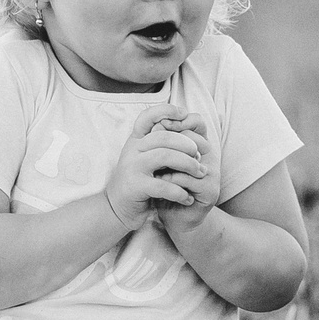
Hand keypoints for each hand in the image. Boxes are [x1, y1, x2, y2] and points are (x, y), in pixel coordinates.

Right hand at [103, 107, 206, 228]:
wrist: (118, 209)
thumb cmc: (140, 182)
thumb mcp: (148, 160)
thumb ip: (163, 147)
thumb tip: (194, 139)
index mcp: (136, 140)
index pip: (148, 116)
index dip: (166, 110)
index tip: (184, 114)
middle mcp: (132, 150)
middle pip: (164, 136)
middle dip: (187, 144)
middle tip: (200, 156)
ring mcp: (132, 167)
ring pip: (165, 156)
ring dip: (188, 164)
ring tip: (200, 173)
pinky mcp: (135, 186)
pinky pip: (163, 185)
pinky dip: (180, 192)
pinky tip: (187, 198)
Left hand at [154, 109, 222, 233]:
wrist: (174, 217)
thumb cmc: (166, 187)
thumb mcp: (162, 162)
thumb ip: (162, 144)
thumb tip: (156, 125)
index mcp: (200, 146)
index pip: (197, 122)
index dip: (180, 120)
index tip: (158, 125)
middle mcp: (210, 157)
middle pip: (193, 138)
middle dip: (170, 143)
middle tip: (152, 150)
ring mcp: (213, 174)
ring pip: (190, 159)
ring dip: (168, 165)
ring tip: (155, 172)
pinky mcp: (211, 191)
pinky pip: (189, 180)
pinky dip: (171, 181)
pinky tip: (161, 185)